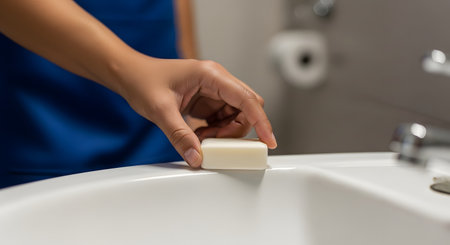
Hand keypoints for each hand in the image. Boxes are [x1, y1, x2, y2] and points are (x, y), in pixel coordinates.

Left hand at [116, 53, 276, 167]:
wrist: (131, 76)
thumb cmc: (143, 81)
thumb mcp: (161, 110)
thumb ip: (180, 136)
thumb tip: (198, 158)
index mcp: (210, 75)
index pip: (246, 98)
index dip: (261, 120)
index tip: (269, 141)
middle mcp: (217, 81)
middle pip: (246, 109)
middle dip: (236, 131)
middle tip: (215, 144)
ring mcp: (214, 91)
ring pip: (236, 117)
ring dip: (224, 134)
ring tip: (201, 138)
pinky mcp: (209, 101)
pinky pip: (223, 120)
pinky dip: (216, 133)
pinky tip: (198, 134)